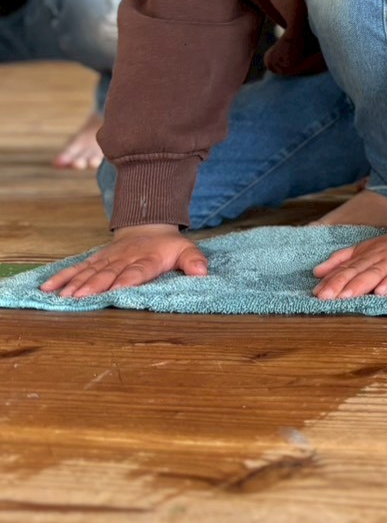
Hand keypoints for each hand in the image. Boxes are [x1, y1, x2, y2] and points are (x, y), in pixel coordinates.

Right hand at [40, 224, 205, 297]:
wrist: (148, 225)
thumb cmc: (167, 246)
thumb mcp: (186, 249)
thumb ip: (193, 260)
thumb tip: (203, 272)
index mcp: (147, 259)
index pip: (137, 270)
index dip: (127, 279)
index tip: (116, 290)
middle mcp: (124, 259)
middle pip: (108, 273)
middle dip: (93, 285)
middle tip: (79, 298)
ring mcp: (107, 259)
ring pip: (89, 271)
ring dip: (75, 283)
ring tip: (63, 297)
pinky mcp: (95, 259)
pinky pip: (77, 267)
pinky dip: (62, 276)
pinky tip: (48, 287)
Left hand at [312, 221, 386, 298]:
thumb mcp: (367, 248)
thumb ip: (343, 259)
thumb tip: (317, 272)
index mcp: (367, 254)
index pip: (346, 267)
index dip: (331, 280)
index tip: (316, 293)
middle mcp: (379, 257)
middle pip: (358, 270)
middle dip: (340, 283)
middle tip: (325, 297)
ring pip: (376, 272)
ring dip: (361, 284)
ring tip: (347, 296)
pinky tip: (382, 292)